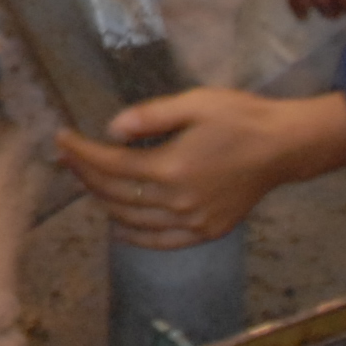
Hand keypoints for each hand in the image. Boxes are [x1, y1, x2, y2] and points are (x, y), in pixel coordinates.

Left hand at [57, 89, 345, 249]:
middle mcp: (178, 202)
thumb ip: (150, 117)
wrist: (284, 146)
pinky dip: (134, 236)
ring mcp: (192, 222)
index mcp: (171, 168)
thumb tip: (111, 131)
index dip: (81, 153)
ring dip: (103, 202)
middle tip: (67, 158)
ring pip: (132, 220)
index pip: (111, 166)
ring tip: (87, 182)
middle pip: (116, 194)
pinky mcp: (206, 231)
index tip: (61, 139)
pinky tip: (118, 226)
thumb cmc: (240, 118)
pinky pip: (160, 241)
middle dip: (85, 175)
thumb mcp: (194, 103)